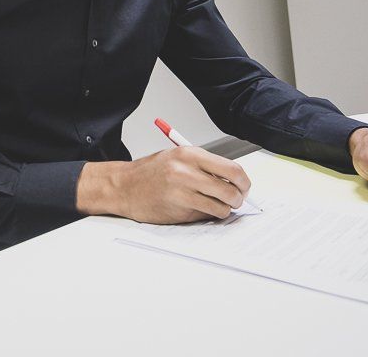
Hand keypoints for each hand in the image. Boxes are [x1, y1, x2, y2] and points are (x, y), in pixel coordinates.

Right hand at [111, 146, 251, 223]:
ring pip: (223, 203)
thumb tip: (233, 182)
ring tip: (218, 206)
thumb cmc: (149, 174)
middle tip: (237, 200)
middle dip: (240, 197)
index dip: (243, 181)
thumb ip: (204, 167)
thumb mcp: (177, 159)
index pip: (231, 167)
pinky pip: (209, 213)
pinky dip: (212, 214)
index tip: (244, 187)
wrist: (123, 186)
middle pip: (232, 186)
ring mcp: (183, 188)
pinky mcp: (179, 206)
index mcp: (189, 153)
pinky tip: (204, 210)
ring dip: (226, 208)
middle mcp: (187, 169)